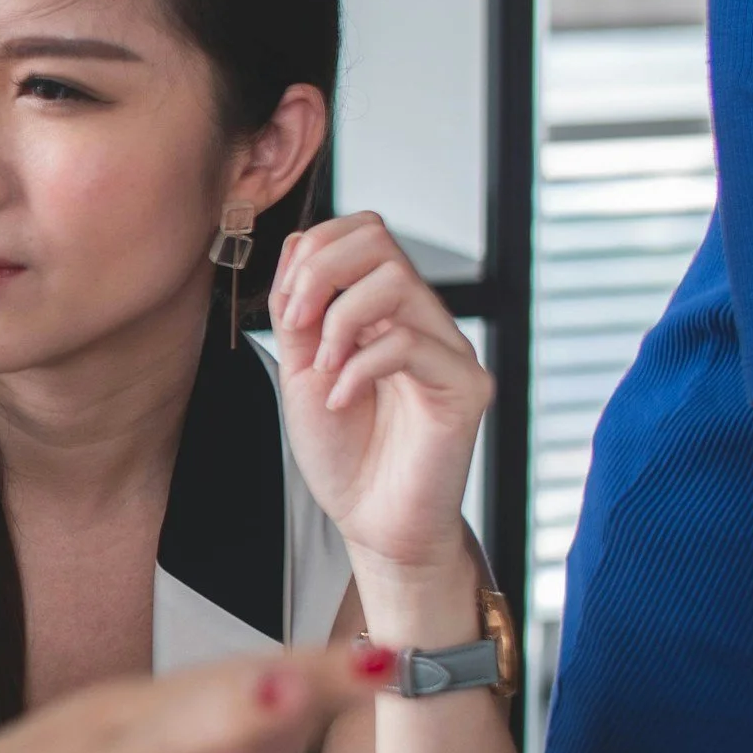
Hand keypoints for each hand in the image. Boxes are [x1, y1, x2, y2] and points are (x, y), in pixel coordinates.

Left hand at [267, 213, 491, 579]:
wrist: (372, 521)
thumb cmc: (343, 451)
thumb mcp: (301, 370)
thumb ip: (299, 311)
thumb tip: (299, 248)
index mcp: (383, 309)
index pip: (361, 231)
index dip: (314, 251)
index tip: (286, 309)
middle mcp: (422, 318)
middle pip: (379, 237)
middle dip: (320, 272)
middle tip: (297, 326)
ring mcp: (448, 348)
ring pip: (397, 281)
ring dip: (340, 320)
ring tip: (323, 370)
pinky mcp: (466, 386)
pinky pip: (411, 343)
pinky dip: (359, 367)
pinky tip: (341, 401)